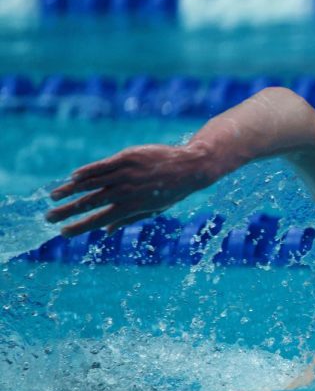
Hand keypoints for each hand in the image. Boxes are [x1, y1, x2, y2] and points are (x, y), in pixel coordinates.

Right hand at [46, 142, 217, 236]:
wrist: (189, 167)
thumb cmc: (170, 191)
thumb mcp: (152, 210)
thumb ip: (127, 219)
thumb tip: (106, 232)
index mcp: (131, 208)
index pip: (98, 220)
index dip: (79, 227)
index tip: (63, 232)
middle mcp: (126, 192)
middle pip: (89, 203)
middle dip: (67, 211)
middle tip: (49, 217)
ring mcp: (125, 174)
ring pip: (91, 183)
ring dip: (70, 190)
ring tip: (54, 197)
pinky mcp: (126, 158)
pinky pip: (101, 166)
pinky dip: (86, 172)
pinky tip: (72, 177)